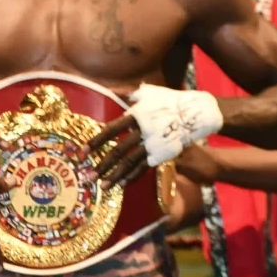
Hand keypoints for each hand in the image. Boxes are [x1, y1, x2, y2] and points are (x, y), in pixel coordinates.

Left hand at [85, 84, 222, 187]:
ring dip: (114, 176)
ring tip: (102, 187)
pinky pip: (143, 169)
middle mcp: (141, 132)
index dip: (96, 141)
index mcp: (136, 116)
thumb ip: (128, 94)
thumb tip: (112, 89)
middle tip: (87, 176)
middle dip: (102, 164)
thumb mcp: (148, 94)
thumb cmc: (168, 101)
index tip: (82, 151)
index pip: (111, 130)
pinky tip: (121, 185)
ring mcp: (151, 145)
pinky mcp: (161, 155)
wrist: (193, 114)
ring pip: (129, 164)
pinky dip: (132, 178)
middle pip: (118, 151)